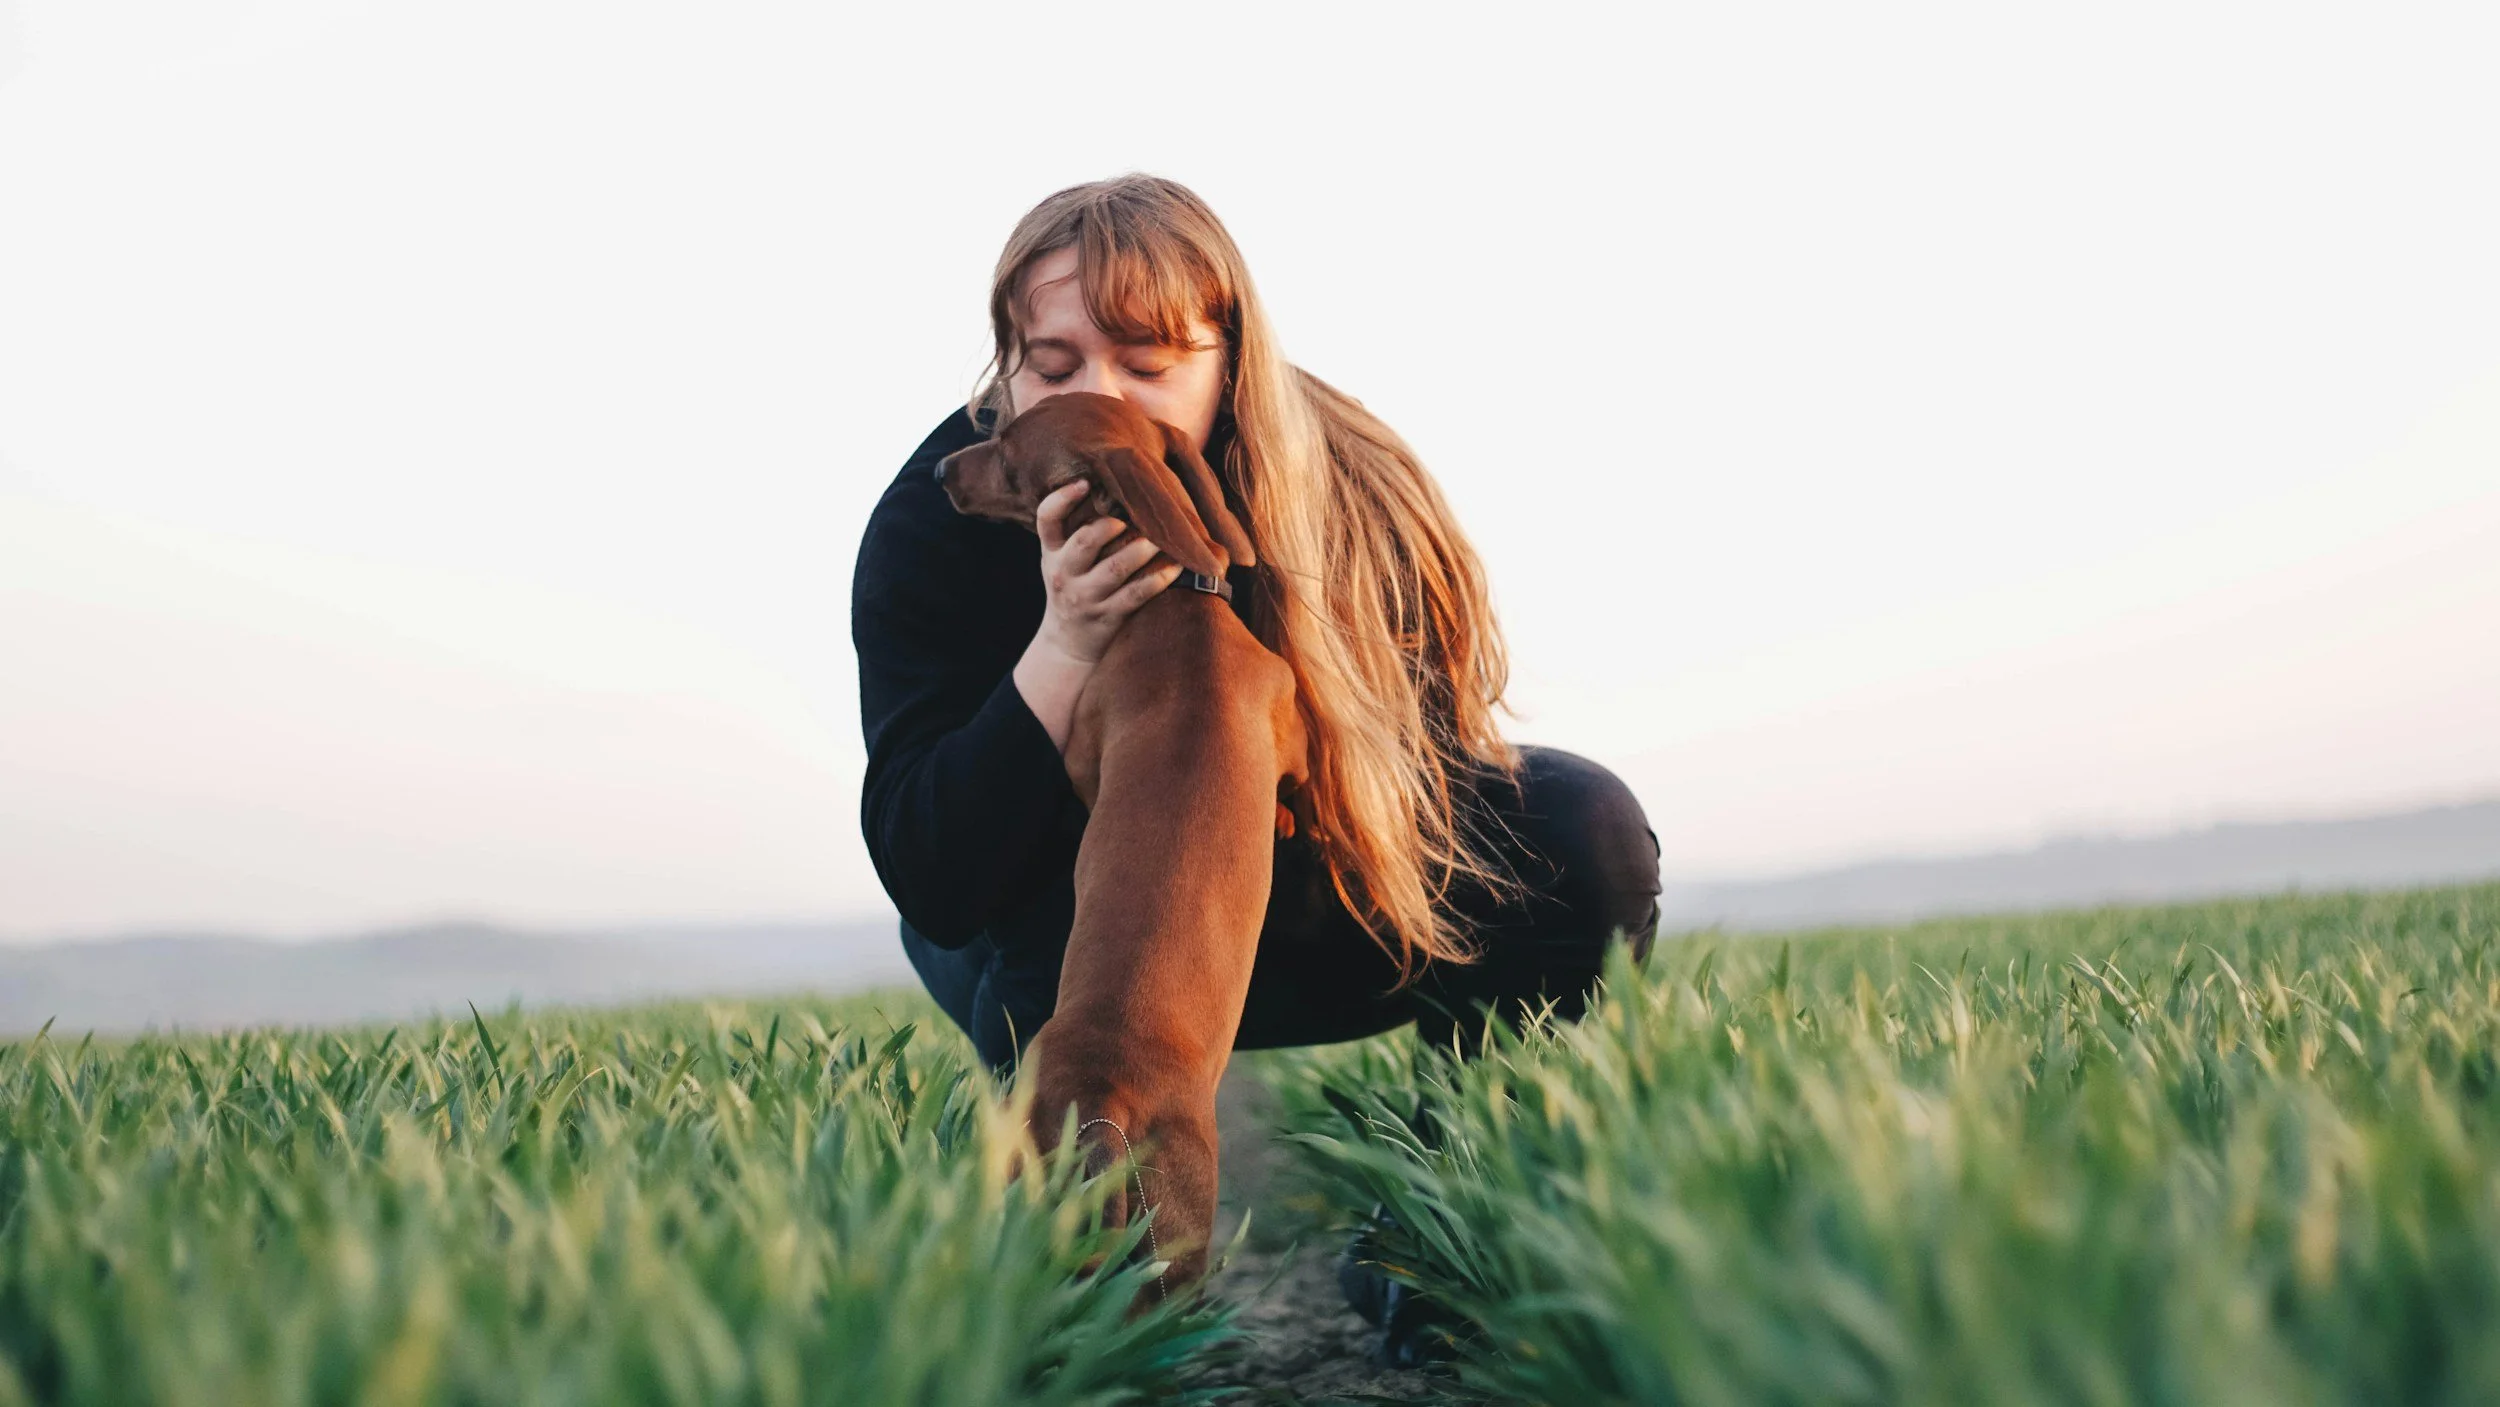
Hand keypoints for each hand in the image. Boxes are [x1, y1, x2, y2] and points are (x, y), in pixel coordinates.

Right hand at [1032, 480, 1181, 665]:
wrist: (1067, 643)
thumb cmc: (1073, 587)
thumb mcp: (1062, 559)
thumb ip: (1078, 529)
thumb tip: (1117, 485)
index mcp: (1052, 552)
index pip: (1047, 520)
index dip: (1061, 499)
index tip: (1084, 482)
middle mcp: (1064, 573)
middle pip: (1084, 542)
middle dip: (1111, 525)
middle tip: (1131, 517)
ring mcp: (1086, 596)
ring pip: (1116, 568)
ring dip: (1142, 549)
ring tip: (1162, 536)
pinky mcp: (1109, 616)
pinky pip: (1138, 593)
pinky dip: (1160, 577)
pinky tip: (1177, 564)